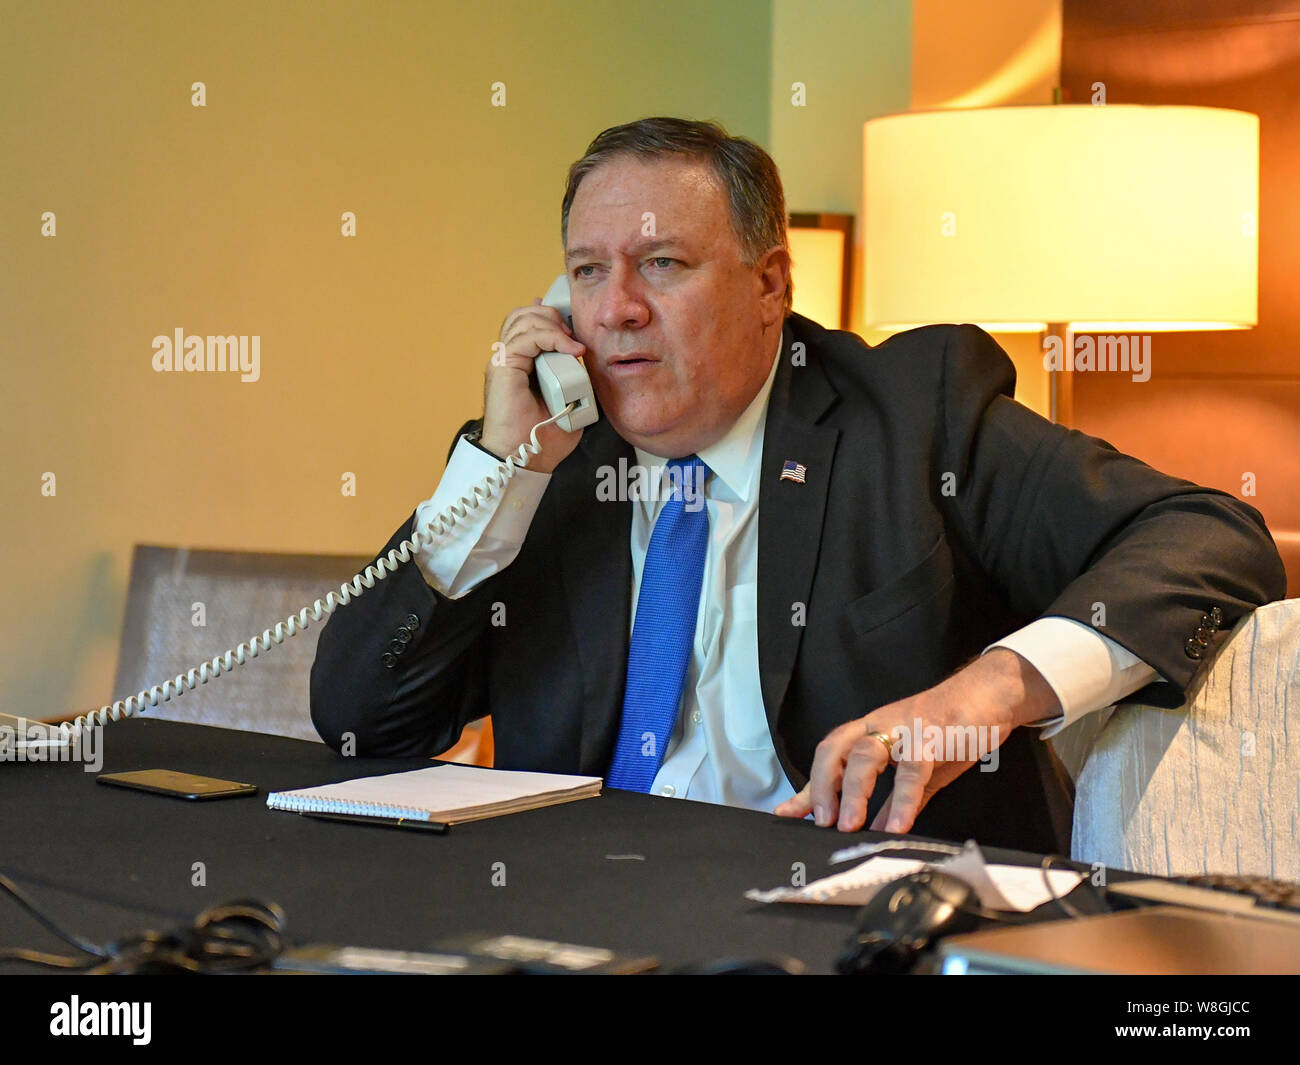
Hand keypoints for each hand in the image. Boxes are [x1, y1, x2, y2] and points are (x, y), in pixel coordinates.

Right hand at [481, 297, 587, 473]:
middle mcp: (509, 359)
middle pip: (524, 315)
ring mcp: (504, 362)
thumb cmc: (542, 438)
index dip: (550, 318)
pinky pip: (527, 337)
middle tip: (573, 335)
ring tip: (572, 343)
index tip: (574, 329)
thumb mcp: (568, 401)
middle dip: (552, 316)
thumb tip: (586, 365)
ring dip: (553, 325)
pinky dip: (552, 337)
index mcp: (520, 364)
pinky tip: (571, 350)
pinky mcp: (504, 367)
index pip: (529, 324)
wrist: (524, 458)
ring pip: (524, 320)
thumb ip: (573, 379)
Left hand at [773, 649, 1059, 833]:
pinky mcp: (934, 735)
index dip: (808, 786)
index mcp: (872, 731)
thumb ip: (892, 799)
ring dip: (855, 791)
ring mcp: (905, 728)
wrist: (990, 694)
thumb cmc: (952, 729)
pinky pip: (913, 769)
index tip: (787, 814)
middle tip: (821, 821)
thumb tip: (873, 831)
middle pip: (837, 749)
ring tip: (848, 826)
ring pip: (867, 754)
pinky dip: (902, 799)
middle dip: (823, 786)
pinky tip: (896, 824)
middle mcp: (880, 725)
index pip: (830, 757)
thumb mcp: (918, 770)